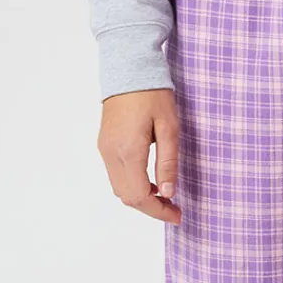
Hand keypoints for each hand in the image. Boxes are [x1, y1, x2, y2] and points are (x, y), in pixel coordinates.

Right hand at [97, 89, 180, 223]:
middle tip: (174, 208)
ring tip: (165, 196)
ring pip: (120, 189)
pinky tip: (151, 181)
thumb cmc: (152, 93)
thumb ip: (168, 162)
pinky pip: (116, 176)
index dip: (159, 212)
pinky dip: (133, 185)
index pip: (140, 196)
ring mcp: (105, 149)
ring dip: (141, 198)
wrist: (128, 67)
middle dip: (151, 209)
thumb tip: (168, 193)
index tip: (178, 215)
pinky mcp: (104, 144)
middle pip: (127, 198)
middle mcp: (111, 154)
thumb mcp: (169, 127)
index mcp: (128, 151)